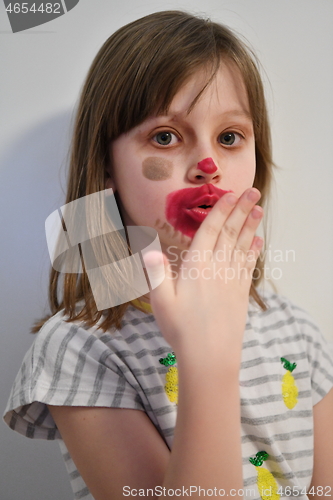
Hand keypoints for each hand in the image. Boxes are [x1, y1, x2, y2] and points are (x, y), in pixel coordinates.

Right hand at [143, 188, 262, 360]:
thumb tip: (147, 247)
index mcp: (196, 267)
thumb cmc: (181, 331)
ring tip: (259, 208)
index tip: (230, 194)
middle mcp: (217, 269)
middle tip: (253, 191)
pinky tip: (258, 241)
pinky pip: (248, 266)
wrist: (210, 358)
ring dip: (251, 225)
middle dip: (241, 210)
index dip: (220, 211)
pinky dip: (254, 251)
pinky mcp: (240, 294)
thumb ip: (155, 273)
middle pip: (230, 233)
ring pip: (242, 246)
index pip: (210, 232)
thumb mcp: (161, 302)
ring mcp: (232, 281)